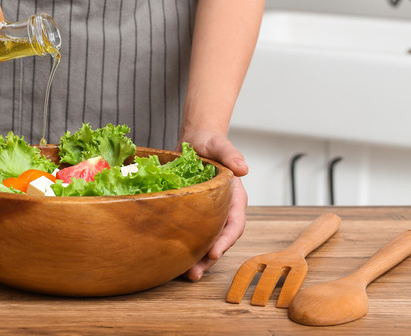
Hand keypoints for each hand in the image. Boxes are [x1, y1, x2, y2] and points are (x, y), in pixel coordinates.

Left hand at [179, 131, 248, 280]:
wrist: (196, 142)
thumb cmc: (210, 143)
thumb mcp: (219, 145)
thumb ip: (231, 154)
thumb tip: (244, 167)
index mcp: (234, 198)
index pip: (234, 224)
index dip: (225, 240)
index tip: (214, 252)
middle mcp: (224, 210)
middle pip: (219, 239)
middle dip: (208, 259)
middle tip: (194, 273)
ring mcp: (209, 214)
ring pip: (205, 241)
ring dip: (197, 259)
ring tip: (184, 274)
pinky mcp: (194, 214)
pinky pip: (191, 234)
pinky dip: (184, 247)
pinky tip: (172, 258)